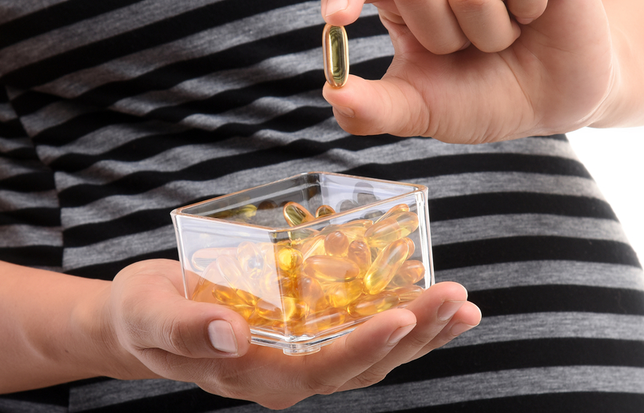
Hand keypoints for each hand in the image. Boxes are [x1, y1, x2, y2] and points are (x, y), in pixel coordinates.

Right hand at [100, 259, 479, 408]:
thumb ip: (187, 328)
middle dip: (416, 334)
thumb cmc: (145, 314)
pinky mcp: (312, 336)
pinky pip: (365, 332)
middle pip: (366, 365)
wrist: (148, 315)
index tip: (405, 315)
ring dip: (424, 332)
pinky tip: (432, 303)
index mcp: (259, 377)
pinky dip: (404, 320)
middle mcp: (293, 375)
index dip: (366, 347)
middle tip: (457, 299)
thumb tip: (234, 333)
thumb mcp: (151, 315)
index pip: (324, 370)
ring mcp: (306, 358)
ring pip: (376, 355)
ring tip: (464, 305)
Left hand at [321, 0, 617, 142]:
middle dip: (446, 40)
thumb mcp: (424, 110)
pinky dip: (532, 7)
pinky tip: (536, 13)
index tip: (337, 18)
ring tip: (507, 36)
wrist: (555, 103)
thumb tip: (333, 93)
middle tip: (471, 49)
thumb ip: (376, 108)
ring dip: (492, 34)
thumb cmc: (484, 96)